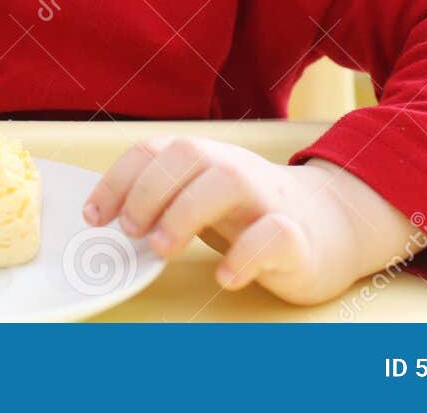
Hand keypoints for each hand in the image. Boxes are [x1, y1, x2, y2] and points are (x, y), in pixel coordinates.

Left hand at [82, 136, 420, 306]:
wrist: (332, 224)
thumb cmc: (250, 213)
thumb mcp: (202, 197)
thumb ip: (161, 200)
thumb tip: (102, 223)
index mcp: (205, 159)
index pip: (155, 150)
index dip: (119, 179)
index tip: (94, 217)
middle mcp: (234, 169)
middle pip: (188, 155)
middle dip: (149, 190)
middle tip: (129, 231)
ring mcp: (268, 199)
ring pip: (228, 182)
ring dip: (186, 212)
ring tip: (163, 248)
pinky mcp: (297, 235)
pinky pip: (273, 234)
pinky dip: (245, 255)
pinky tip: (224, 277)